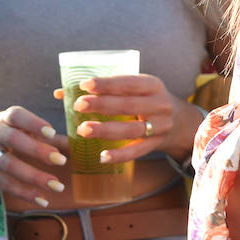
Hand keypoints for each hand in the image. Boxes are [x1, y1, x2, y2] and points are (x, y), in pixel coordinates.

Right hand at [0, 106, 67, 206]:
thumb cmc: (5, 132)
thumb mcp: (19, 126)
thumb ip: (44, 134)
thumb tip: (73, 144)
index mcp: (4, 118)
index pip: (16, 116)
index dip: (33, 123)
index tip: (52, 132)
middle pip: (13, 140)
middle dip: (37, 151)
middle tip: (61, 161)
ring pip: (8, 165)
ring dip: (34, 177)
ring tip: (56, 185)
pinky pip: (3, 184)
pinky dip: (24, 193)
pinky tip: (42, 199)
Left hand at [57, 73, 197, 163]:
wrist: (180, 121)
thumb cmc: (145, 100)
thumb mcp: (134, 89)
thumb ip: (102, 90)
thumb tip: (59, 93)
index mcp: (153, 85)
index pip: (129, 83)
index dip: (107, 84)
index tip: (85, 85)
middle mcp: (160, 104)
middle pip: (129, 105)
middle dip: (102, 105)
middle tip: (79, 105)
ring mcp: (161, 126)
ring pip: (131, 129)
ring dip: (106, 130)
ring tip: (82, 130)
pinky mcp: (157, 144)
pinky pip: (137, 151)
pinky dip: (120, 155)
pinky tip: (102, 156)